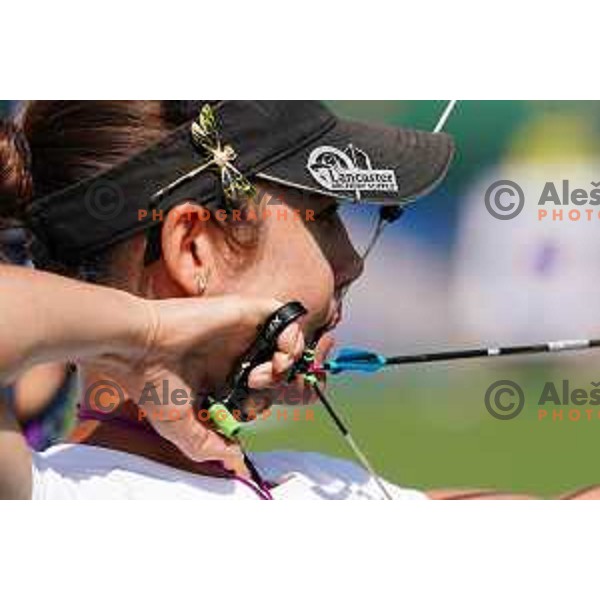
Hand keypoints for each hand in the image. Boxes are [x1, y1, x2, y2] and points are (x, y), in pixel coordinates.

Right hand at [91, 295, 305, 473]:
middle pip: (280, 365)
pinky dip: (291, 337)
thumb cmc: (152, 384)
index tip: (254, 410)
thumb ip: (208, 445)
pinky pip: (285, 316)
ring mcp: (242, 332)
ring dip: (289, 361)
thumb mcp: (181, 427)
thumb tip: (235, 458)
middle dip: (283, 382)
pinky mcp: (246, 312)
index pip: (261, 388)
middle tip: (261, 389)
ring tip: (270, 371)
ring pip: (287, 342)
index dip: (267, 400)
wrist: (139, 349)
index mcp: (223, 376)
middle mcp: (235, 353)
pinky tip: (277, 355)